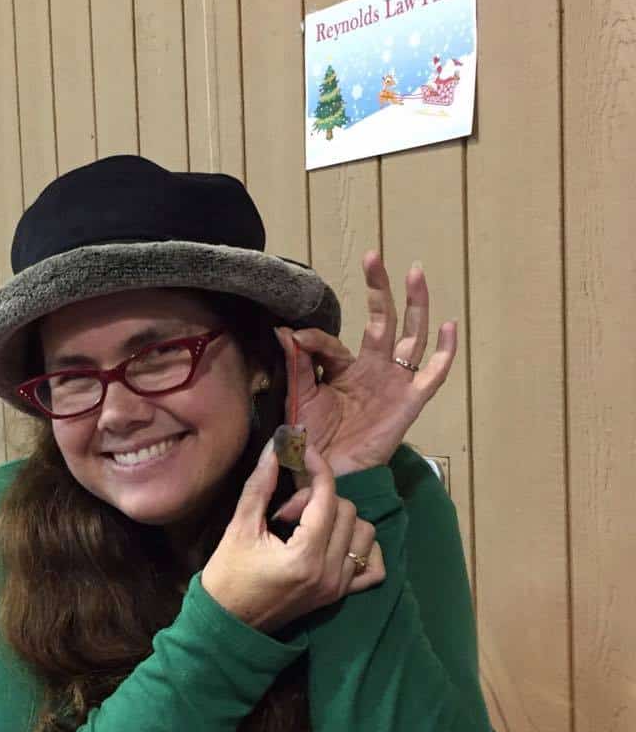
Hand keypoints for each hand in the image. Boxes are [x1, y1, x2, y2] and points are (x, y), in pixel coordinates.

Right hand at [201, 442, 383, 634]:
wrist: (228, 624)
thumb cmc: (228, 576)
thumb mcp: (239, 528)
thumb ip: (260, 485)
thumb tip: (276, 447)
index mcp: (304, 556)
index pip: (326, 497)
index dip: (317, 468)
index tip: (303, 452)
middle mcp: (329, 572)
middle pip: (346, 510)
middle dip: (318, 499)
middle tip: (286, 511)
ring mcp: (338, 586)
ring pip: (364, 532)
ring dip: (340, 519)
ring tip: (307, 527)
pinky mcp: (340, 596)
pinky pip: (372, 566)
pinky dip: (362, 548)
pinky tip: (336, 541)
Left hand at [275, 251, 456, 475]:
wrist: (327, 475)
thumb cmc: (311, 440)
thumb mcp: (299, 397)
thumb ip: (296, 364)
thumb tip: (283, 331)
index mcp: (343, 370)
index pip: (332, 342)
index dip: (313, 339)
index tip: (292, 338)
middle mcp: (372, 371)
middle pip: (382, 320)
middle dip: (380, 288)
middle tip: (374, 257)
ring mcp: (393, 383)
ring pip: (410, 336)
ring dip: (414, 304)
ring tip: (415, 272)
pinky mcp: (409, 401)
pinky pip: (432, 374)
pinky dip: (444, 351)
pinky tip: (449, 325)